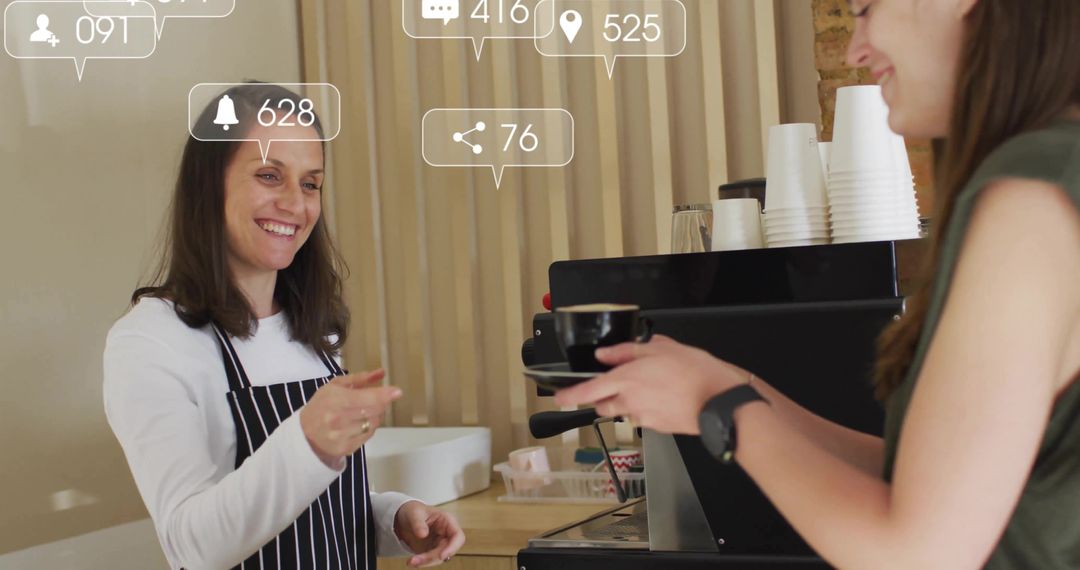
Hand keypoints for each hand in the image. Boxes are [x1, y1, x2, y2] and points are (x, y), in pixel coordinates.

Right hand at [299, 369, 401, 465]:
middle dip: (380, 402)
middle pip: (374, 411)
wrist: (304, 434)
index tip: (397, 392)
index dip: (384, 395)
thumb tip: (381, 373)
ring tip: (363, 411)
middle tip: (375, 398)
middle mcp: (339, 420)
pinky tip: (359, 423)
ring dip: (375, 415)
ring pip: (374, 423)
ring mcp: (343, 436)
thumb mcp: (335, 386)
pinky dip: (369, 427)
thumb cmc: (321, 406)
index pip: (366, 398)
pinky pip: (369, 435)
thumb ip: (359, 379)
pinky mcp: (347, 448)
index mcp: (335, 401)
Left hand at [394, 501, 465, 566]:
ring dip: (426, 562)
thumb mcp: (414, 513)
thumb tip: (423, 534)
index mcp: (447, 521)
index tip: (441, 556)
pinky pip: (431, 560)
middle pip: (447, 550)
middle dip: (432, 557)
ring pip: (439, 558)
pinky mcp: (432, 551)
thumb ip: (418, 523)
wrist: (405, 518)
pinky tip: (412, 561)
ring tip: (411, 561)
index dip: (452, 547)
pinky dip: (422, 563)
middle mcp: (446, 534)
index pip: (458, 536)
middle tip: (415, 560)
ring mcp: (440, 544)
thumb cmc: (414, 511)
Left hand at [553, 335, 750, 433]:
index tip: (559, 397)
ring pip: (623, 412)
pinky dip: (646, 408)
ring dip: (625, 403)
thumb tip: (606, 354)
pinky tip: (663, 397)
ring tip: (647, 388)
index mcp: (626, 380)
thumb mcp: (662, 348)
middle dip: (602, 397)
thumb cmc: (696, 374)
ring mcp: (643, 418)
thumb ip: (628, 351)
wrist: (719, 404)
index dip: (569, 396)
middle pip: (603, 405)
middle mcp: (630, 402)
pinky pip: (643, 418)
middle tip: (614, 385)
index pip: (587, 392)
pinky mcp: (657, 427)